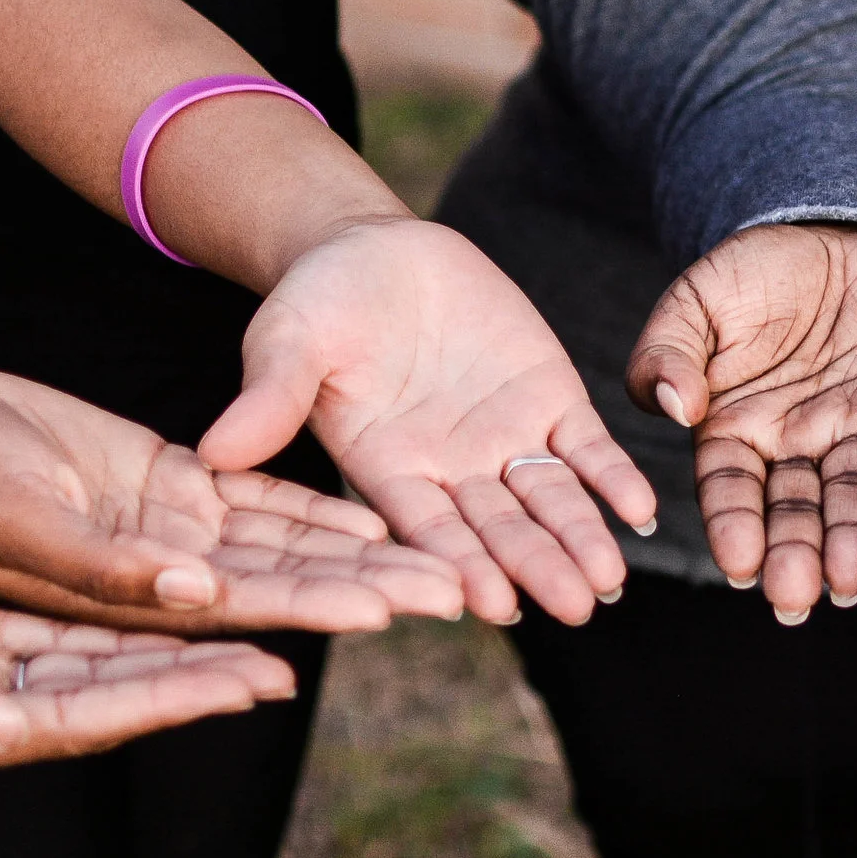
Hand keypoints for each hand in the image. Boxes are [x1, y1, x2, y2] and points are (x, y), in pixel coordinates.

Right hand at [0, 370, 463, 633]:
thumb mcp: (13, 518)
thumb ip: (99, 562)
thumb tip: (191, 593)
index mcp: (122, 602)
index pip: (229, 617)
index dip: (305, 611)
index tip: (380, 613)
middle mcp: (159, 583)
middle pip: (278, 590)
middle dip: (362, 592)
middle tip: (453, 596)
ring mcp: (168, 538)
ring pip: (280, 553)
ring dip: (356, 560)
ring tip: (438, 569)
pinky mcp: (170, 492)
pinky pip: (255, 508)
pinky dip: (313, 514)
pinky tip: (376, 524)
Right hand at [0, 520, 298, 787]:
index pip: (88, 717)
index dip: (171, 698)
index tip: (252, 681)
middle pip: (121, 690)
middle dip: (207, 675)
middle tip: (296, 658)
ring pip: (112, 655)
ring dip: (190, 643)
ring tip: (274, 627)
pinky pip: (79, 622)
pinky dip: (138, 609)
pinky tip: (194, 595)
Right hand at [198, 219, 656, 625]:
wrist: (373, 250)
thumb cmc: (315, 303)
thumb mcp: (286, 342)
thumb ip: (268, 398)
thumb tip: (213, 452)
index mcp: (384, 472)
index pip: (426, 529)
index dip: (457, 564)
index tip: (488, 603)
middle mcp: (449, 471)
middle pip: (499, 529)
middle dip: (537, 566)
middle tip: (577, 607)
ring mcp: (502, 439)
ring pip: (549, 501)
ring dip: (581, 538)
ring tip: (612, 579)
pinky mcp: (547, 400)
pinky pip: (586, 448)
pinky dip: (612, 478)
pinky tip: (643, 512)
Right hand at [625, 223, 856, 619]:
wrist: (837, 225)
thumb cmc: (754, 271)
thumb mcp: (695, 303)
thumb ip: (669, 353)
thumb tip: (675, 406)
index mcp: (738, 430)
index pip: (733, 490)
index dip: (735, 527)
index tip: (739, 565)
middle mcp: (799, 444)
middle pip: (795, 509)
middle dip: (795, 554)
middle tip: (796, 599)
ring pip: (854, 494)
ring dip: (852, 539)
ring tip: (848, 582)